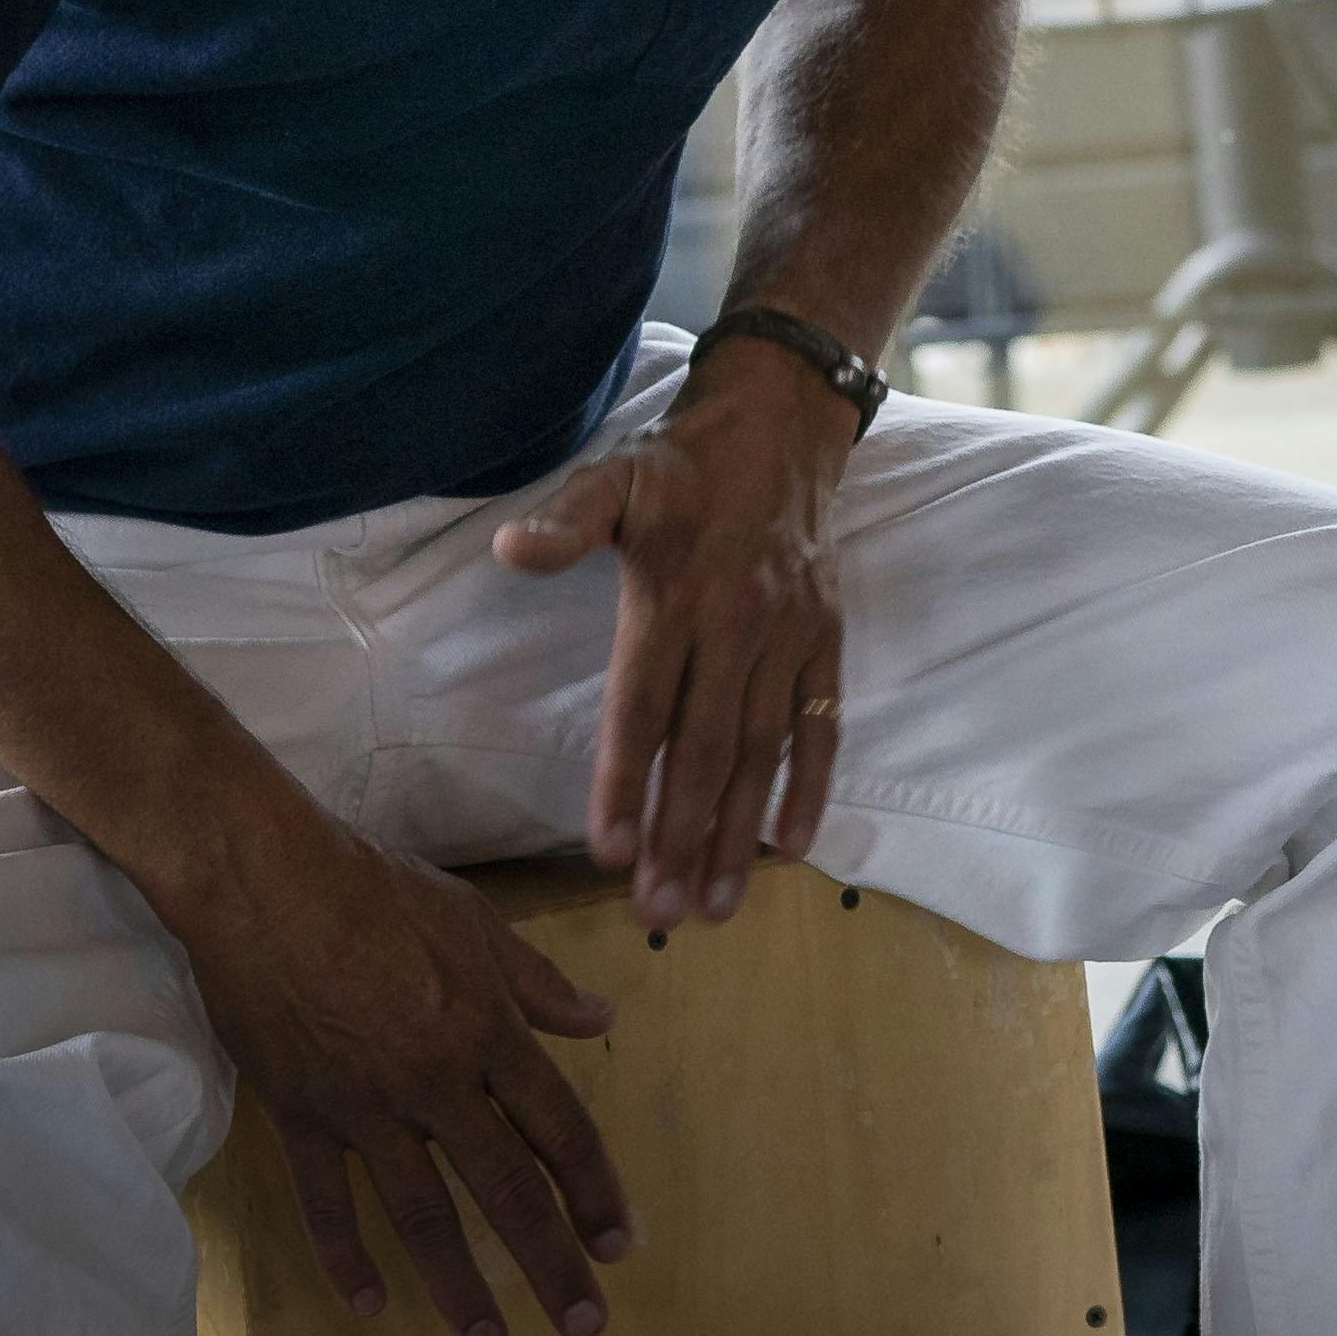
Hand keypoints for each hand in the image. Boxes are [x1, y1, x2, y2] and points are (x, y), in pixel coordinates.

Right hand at [147, 791, 632, 1335]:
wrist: (265, 883)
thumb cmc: (376, 889)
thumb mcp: (477, 923)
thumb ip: (538, 984)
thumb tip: (600, 1020)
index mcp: (488, 1032)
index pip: (558, 1128)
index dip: (593, 1190)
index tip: (618, 1244)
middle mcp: (436, 1082)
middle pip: (505, 1187)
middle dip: (551, 1261)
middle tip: (586, 1325)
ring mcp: (365, 1108)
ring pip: (422, 1213)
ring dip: (460, 1284)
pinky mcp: (300, 1118)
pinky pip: (327, 1203)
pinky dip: (346, 1258)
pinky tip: (370, 1307)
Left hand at [498, 335, 856, 924]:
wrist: (782, 424)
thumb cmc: (682, 465)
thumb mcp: (613, 477)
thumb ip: (566, 521)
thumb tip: (510, 550)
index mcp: (675, 593)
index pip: (643, 705)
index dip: (624, 781)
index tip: (609, 853)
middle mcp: (736, 622)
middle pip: (705, 746)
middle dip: (683, 835)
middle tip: (660, 911)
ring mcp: (788, 635)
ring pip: (762, 749)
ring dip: (739, 831)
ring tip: (716, 904)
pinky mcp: (826, 638)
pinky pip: (821, 722)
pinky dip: (810, 785)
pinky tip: (790, 845)